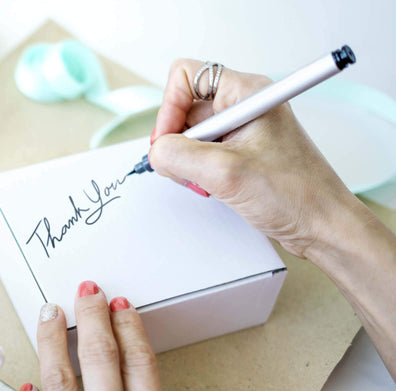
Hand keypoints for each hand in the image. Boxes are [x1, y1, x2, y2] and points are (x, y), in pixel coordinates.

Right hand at [149, 58, 364, 258]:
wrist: (322, 226)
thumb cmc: (295, 195)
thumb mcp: (225, 173)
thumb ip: (179, 155)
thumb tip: (156, 151)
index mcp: (246, 93)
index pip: (186, 77)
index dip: (169, 108)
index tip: (168, 141)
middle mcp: (243, 106)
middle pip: (184, 109)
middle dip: (177, 142)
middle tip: (189, 169)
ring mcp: (242, 130)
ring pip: (190, 135)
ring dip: (187, 161)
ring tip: (206, 182)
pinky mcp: (240, 152)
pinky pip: (201, 153)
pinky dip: (197, 172)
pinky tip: (212, 187)